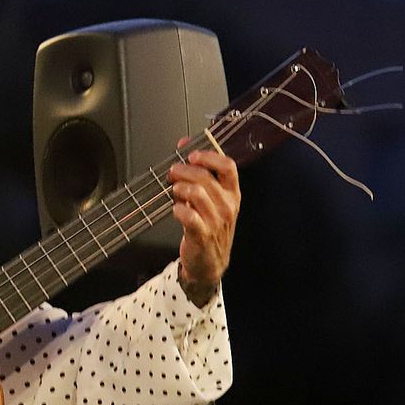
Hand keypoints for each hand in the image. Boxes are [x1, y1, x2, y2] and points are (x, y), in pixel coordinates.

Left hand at [169, 146, 239, 305]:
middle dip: (184, 171)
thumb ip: (198, 171)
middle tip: (172, 173)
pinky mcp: (202, 234)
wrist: (209, 262)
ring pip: (196, 193)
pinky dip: (178, 209)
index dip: (209, 156)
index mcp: (232, 193)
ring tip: (174, 191)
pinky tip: (175, 209)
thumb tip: (184, 142)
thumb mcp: (210, 198)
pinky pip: (189, 215)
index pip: (228, 166)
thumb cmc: (208, 226)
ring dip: (180, 188)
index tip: (192, 155)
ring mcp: (217, 220)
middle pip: (206, 177)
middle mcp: (228, 205)